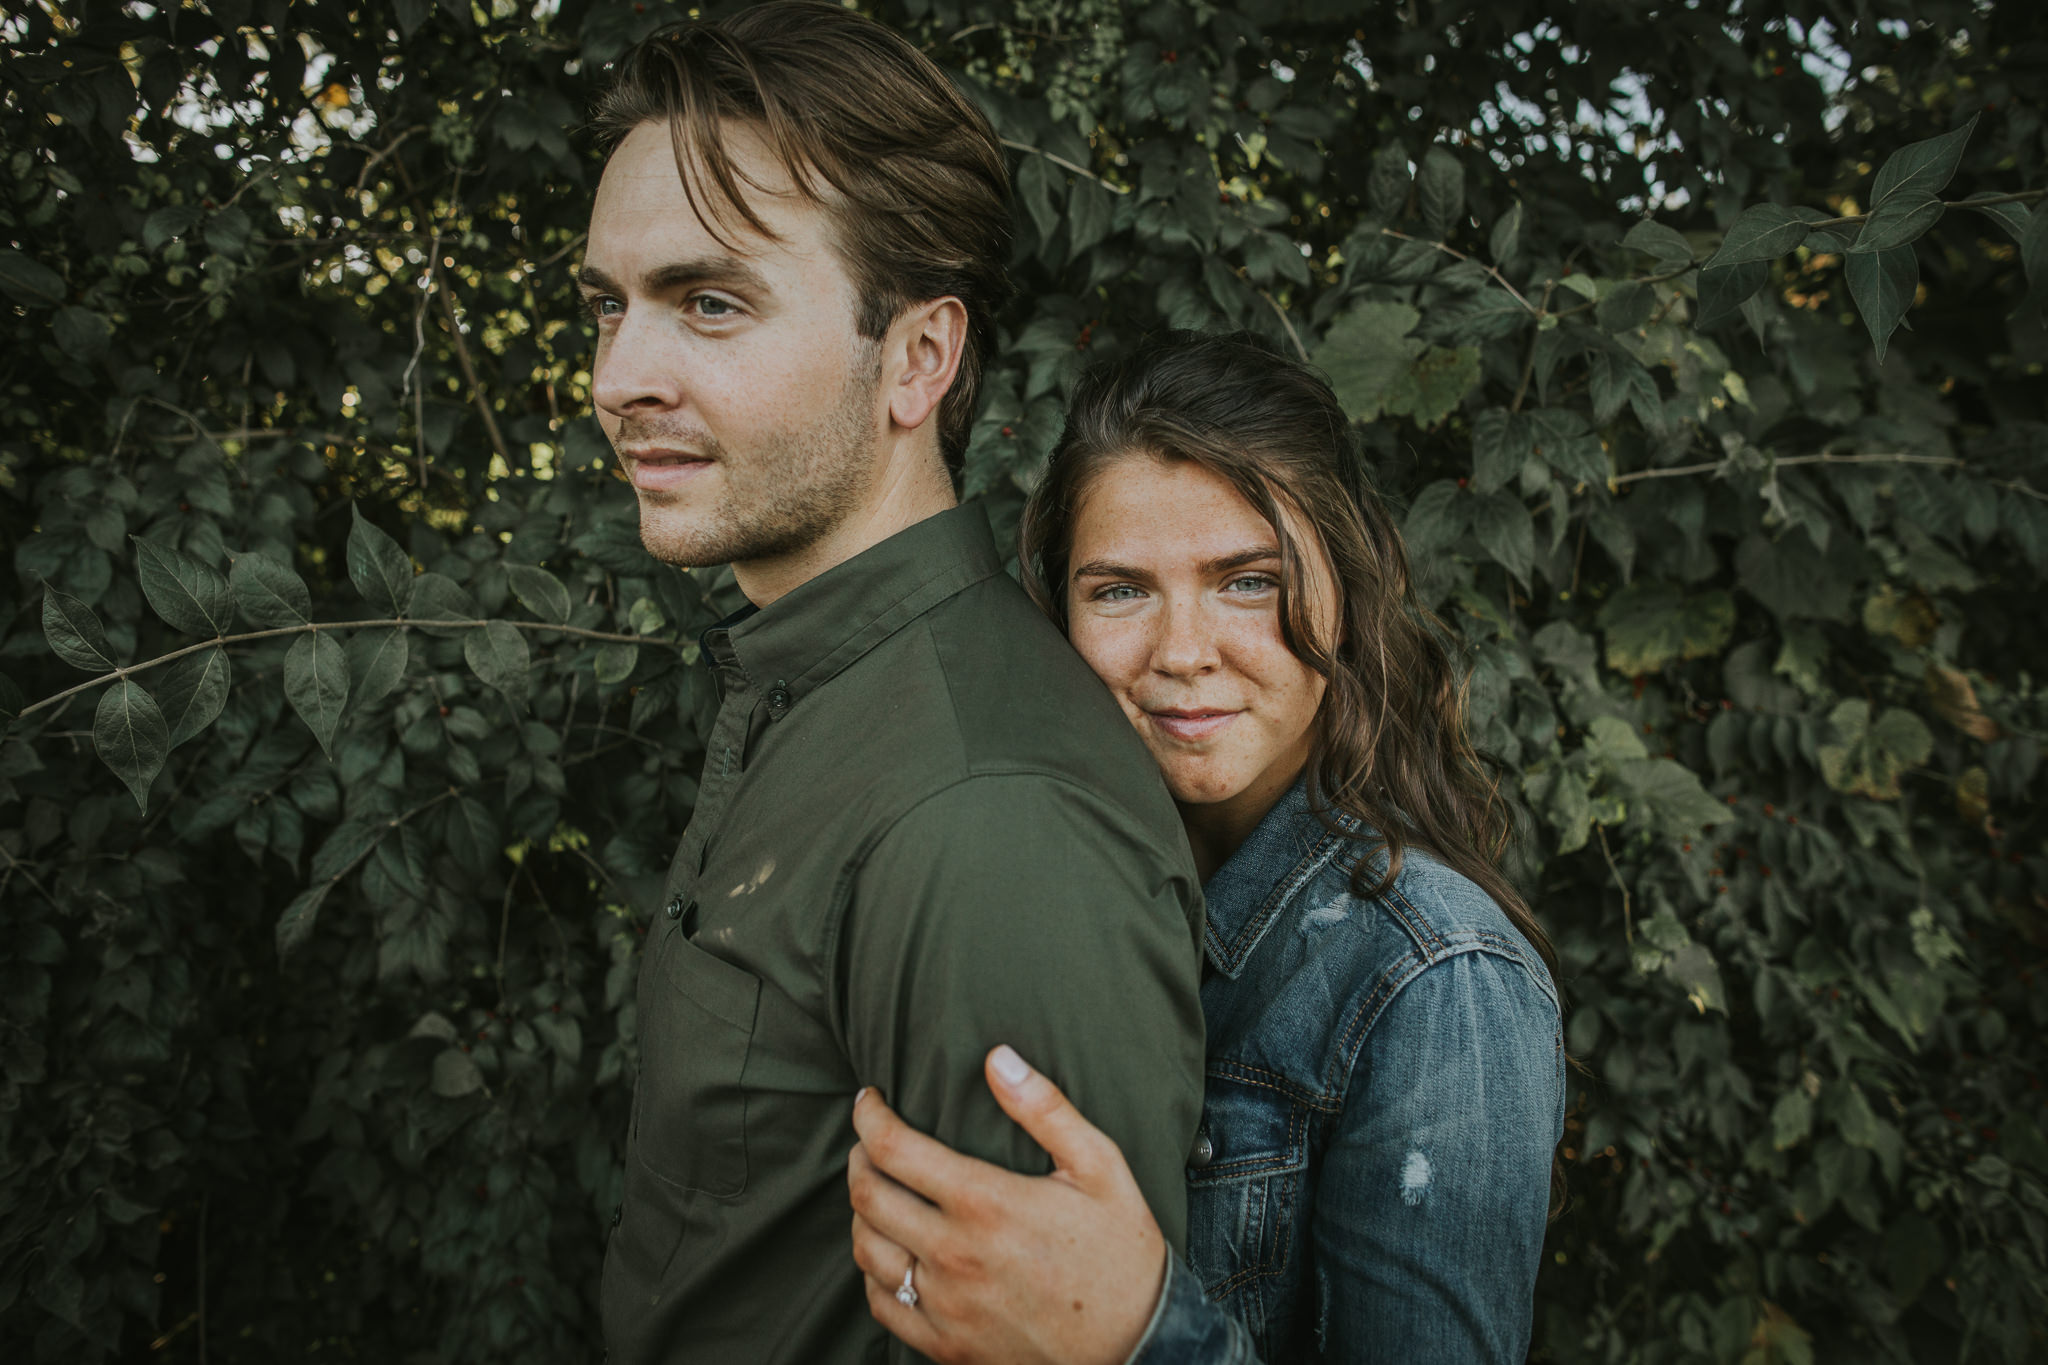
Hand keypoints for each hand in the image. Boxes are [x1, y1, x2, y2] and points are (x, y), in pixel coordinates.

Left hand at [847, 1044, 1169, 1364]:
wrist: (1140, 1347)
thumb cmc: (1122, 1250)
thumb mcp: (1100, 1166)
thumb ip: (1045, 1108)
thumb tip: (998, 1057)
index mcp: (986, 1202)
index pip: (893, 1148)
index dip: (868, 1115)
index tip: (868, 1099)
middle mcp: (955, 1255)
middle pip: (867, 1196)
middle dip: (858, 1156)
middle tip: (867, 1141)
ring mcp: (947, 1306)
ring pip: (866, 1251)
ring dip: (860, 1213)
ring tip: (877, 1191)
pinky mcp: (948, 1345)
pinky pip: (883, 1305)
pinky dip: (874, 1272)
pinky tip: (890, 1252)